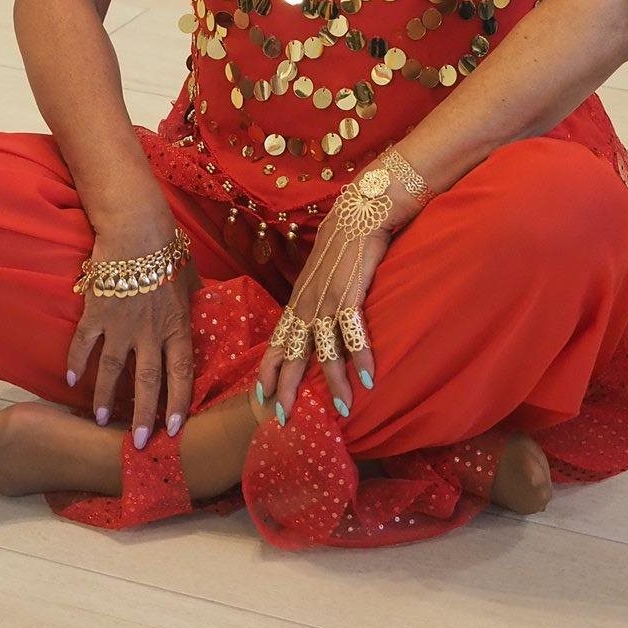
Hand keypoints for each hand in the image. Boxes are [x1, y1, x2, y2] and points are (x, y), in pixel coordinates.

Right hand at [65, 211, 196, 449]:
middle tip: (141, 444)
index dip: (178, 403)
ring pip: (113, 370)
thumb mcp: (190, 278)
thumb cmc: (168, 249)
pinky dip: (77, 360)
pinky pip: (85, 342)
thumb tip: (205, 303)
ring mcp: (121, 324)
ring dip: (108, 398)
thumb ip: (193, 298)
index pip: (181, 373)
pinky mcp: (96, 312)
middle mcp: (150, 332)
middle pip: (148, 381)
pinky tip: (70, 380)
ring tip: (102, 421)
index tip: (175, 429)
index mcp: (176, 325)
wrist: (137, 227)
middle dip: (145, 415)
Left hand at [256, 176, 423, 422]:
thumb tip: (317, 319)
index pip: (278, 340)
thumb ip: (318, 296)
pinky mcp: (351, 292)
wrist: (362, 208)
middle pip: (293, 353)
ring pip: (325, 350)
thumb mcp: (323, 272)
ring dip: (334, 382)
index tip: (260, 398)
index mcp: (300, 298)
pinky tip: (368, 378)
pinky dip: (361, 355)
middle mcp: (308, 302)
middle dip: (287, 387)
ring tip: (341, 409)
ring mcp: (328, 298)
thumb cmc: (345, 240)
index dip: (268, 369)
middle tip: (282, 420)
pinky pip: (354, 331)